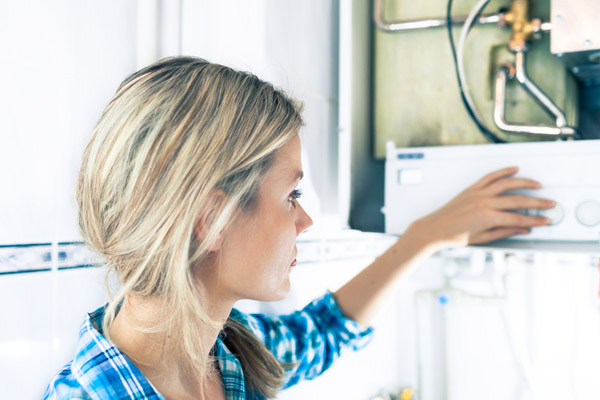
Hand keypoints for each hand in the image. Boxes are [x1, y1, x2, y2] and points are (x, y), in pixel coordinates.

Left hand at [407, 166, 554, 250]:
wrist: (435, 229)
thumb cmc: (455, 236)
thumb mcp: (483, 238)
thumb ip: (504, 232)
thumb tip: (522, 229)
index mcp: (488, 218)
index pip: (518, 218)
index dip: (534, 220)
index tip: (545, 220)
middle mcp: (484, 203)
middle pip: (517, 200)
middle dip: (537, 202)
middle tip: (549, 204)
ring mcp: (478, 194)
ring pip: (506, 183)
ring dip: (524, 182)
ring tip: (537, 184)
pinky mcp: (471, 188)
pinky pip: (489, 176)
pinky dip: (502, 171)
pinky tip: (513, 169)